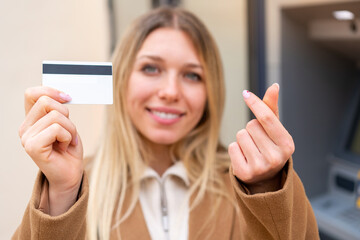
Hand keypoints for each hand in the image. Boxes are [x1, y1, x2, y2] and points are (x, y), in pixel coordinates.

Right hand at [18, 86, 83, 214]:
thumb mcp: (66, 124)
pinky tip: (64, 147)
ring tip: (67, 141)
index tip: (67, 98)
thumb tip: (63, 94)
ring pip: (55, 116)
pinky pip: (56, 129)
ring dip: (70, 129)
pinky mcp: (33, 147)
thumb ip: (58, 110)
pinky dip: (67, 136)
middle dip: (66, 114)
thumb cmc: (69, 148)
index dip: (50, 90)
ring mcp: (27, 138)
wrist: (71, 173)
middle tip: (68, 131)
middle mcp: (25, 128)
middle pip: (47, 101)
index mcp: (31, 120)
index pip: (32, 94)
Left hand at [228, 83, 294, 192]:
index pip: (267, 118)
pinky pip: (232, 147)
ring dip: (243, 139)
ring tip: (252, 150)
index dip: (255, 104)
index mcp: (287, 144)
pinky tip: (245, 158)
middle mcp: (276, 158)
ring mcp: (260, 167)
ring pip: (240, 135)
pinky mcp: (245, 173)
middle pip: (250, 126)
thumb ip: (272, 108)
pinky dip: (235, 150)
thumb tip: (274, 86)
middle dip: (251, 130)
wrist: (265, 178)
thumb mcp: (274, 129)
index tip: (245, 94)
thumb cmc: (269, 146)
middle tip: (258, 142)